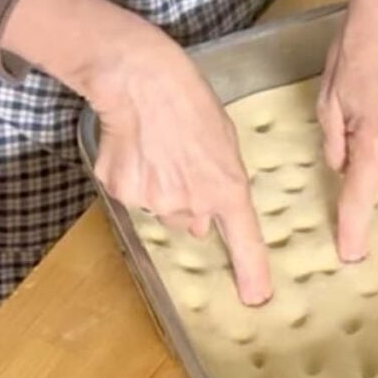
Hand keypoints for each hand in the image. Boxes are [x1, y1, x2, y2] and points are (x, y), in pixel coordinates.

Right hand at [2, 0, 271, 304]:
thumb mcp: (226, 142)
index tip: (256, 298)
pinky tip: (136, 149)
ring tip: (160, 149)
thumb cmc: (192, 102)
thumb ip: (224, 183)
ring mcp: (153, 200)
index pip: (244, 240)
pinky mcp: (120, 191)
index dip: (252, 271)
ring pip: (163, 209)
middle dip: (193, 202)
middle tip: (185, 164)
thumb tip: (206, 218)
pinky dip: (133, 178)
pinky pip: (132, 196)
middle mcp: (191, 204)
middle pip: (195, 222)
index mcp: (227, 189)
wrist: (141, 80)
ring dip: (163, 189)